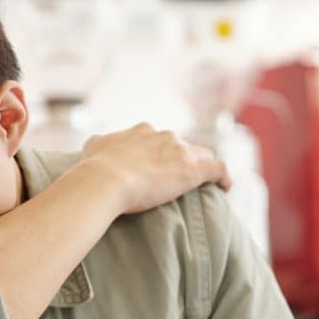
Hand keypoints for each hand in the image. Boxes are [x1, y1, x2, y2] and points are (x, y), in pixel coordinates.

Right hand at [79, 122, 231, 214]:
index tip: (158, 167)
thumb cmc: (95, 168)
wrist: (104, 180)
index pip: (159, 139)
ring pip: (202, 155)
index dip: (161, 153)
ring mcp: (180, 151)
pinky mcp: (192, 170)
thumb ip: (99, 143)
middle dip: (181, 160)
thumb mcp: (93, 147)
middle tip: (176, 180)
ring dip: (203, 167)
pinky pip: (218, 169)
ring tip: (203, 185)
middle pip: (181, 146)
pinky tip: (225, 188)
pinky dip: (224, 177)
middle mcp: (164, 136)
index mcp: (142, 131)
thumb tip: (97, 143)